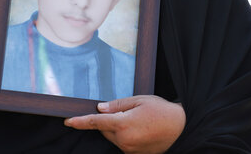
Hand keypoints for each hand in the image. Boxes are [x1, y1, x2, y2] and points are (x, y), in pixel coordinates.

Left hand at [64, 95, 185, 153]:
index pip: (96, 123)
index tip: (68, 121)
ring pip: (114, 138)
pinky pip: (123, 145)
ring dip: (118, 129)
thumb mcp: (139, 100)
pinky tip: (141, 130)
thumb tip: (100, 109)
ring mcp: (130, 150)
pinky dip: (126, 137)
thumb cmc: (162, 111)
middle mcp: (124, 140)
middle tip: (126, 112)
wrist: (182, 128)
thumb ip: (117, 104)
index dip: (80, 122)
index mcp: (124, 124)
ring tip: (138, 121)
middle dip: (109, 120)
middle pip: (105, 130)